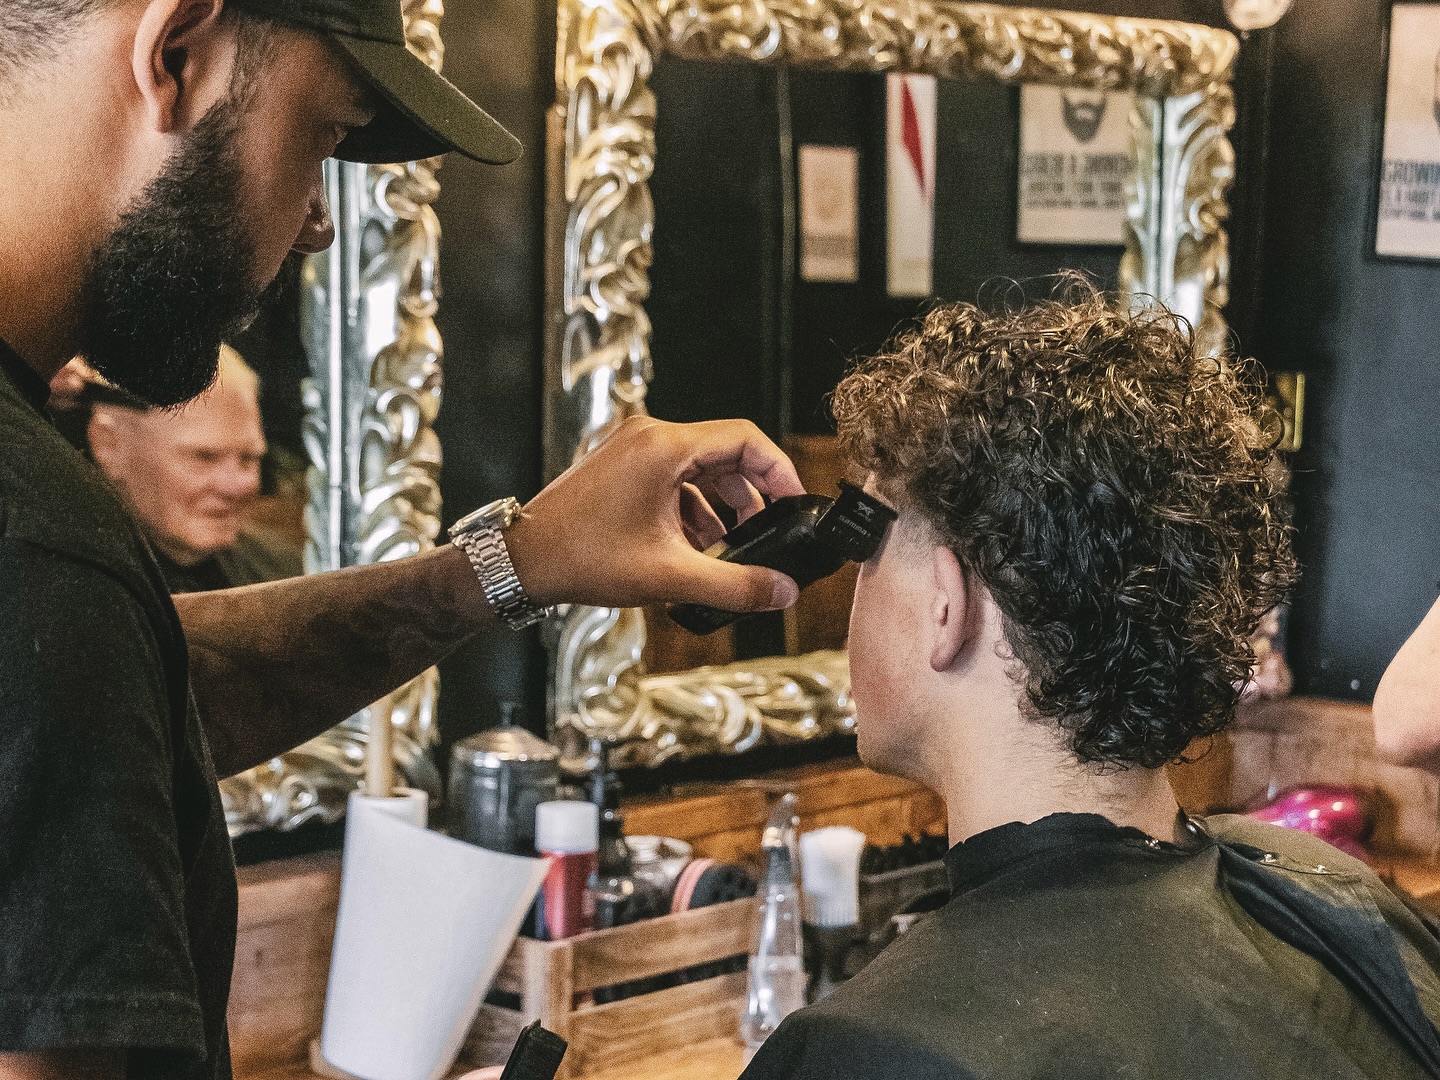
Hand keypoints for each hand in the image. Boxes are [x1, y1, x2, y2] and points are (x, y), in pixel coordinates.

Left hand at [506, 417, 805, 611]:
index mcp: (664, 447)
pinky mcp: (621, 466)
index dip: (779, 471)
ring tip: (729, 549)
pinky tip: (695, 546)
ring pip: (700, 467)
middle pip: (725, 452)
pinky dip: (693, 507)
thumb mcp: (669, 576)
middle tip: (767, 531)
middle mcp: (649, 437)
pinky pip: (674, 476)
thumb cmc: (582, 559)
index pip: (745, 438)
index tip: (794, 503)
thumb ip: (735, 585)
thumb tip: (783, 591)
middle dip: (751, 495)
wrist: (522, 562)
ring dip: (721, 505)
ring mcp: (632, 449)